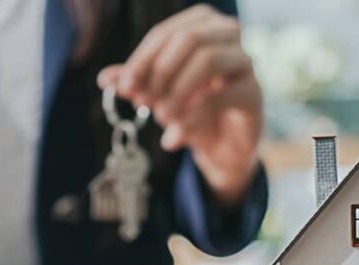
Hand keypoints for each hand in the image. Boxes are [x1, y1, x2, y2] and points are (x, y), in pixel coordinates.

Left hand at [97, 5, 261, 206]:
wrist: (220, 145)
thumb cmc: (189, 108)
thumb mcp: (157, 94)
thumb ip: (135, 83)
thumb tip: (105, 78)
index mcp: (201, 24)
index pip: (165, 33)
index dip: (141, 59)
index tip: (124, 87)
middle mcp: (227, 35)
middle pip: (188, 38)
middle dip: (159, 71)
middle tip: (143, 101)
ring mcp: (244, 62)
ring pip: (208, 59)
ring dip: (177, 91)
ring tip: (161, 116)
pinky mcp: (253, 93)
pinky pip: (222, 95)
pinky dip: (194, 114)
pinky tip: (177, 132)